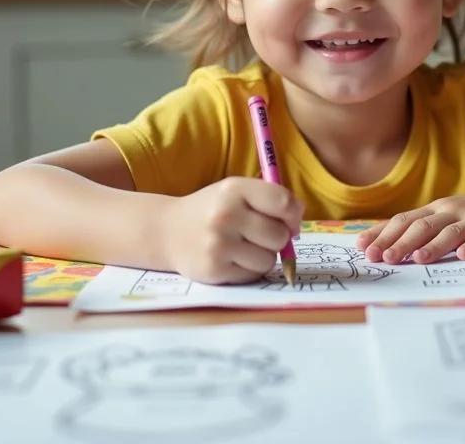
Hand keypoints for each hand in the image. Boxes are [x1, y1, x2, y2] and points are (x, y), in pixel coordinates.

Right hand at [160, 177, 302, 283]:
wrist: (166, 231)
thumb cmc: (212, 210)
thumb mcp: (236, 192)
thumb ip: (270, 199)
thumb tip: (299, 220)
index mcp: (234, 189)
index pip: (283, 203)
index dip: (293, 215)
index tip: (288, 221)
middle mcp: (226, 215)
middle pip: (279, 236)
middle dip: (277, 238)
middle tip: (260, 235)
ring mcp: (218, 245)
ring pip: (268, 260)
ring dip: (263, 256)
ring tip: (243, 247)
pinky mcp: (214, 270)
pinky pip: (252, 275)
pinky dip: (248, 270)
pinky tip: (232, 259)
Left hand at [355, 185, 464, 264]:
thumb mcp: (451, 216)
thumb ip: (425, 228)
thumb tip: (390, 245)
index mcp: (437, 209)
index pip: (403, 220)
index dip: (382, 233)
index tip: (362, 248)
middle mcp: (452, 212)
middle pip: (422, 226)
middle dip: (401, 242)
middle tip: (383, 258)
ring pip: (450, 232)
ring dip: (433, 246)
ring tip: (418, 259)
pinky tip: (464, 256)